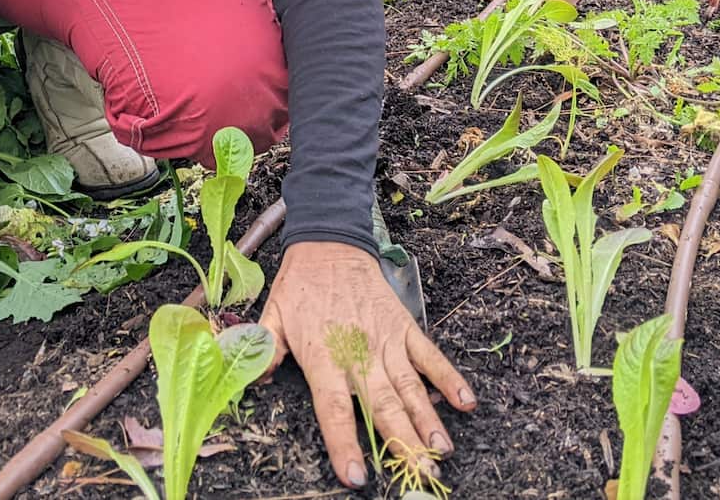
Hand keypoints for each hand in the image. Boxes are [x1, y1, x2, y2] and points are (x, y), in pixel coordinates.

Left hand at [260, 241, 475, 489]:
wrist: (328, 243)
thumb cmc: (299, 285)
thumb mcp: (273, 315)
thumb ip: (264, 349)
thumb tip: (253, 379)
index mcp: (322, 356)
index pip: (333, 408)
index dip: (344, 442)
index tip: (357, 476)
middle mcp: (357, 353)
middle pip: (381, 405)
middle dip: (402, 442)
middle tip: (422, 472)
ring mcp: (384, 340)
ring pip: (408, 386)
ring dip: (427, 418)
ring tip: (441, 449)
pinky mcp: (403, 326)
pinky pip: (429, 354)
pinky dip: (448, 377)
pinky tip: (465, 401)